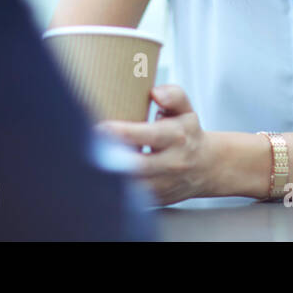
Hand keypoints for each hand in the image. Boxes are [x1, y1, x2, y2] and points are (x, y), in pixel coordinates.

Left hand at [96, 84, 217, 205]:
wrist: (206, 167)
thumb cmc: (187, 134)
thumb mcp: (185, 110)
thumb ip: (174, 95)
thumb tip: (156, 93)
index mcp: (177, 136)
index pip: (151, 134)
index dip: (124, 132)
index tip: (101, 127)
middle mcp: (172, 162)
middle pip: (139, 164)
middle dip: (112, 157)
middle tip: (87, 147)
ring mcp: (164, 185)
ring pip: (134, 186)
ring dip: (111, 175)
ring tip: (90, 162)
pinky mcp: (156, 200)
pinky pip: (131, 199)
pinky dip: (115, 188)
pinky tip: (101, 176)